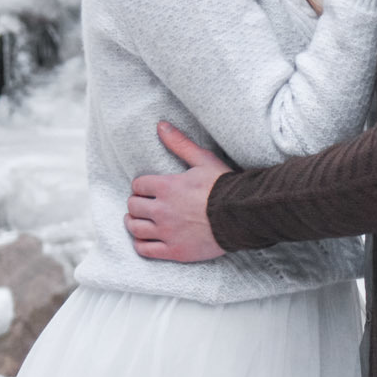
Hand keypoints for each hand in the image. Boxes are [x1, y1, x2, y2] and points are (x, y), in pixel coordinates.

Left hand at [126, 123, 229, 261]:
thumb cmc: (224, 185)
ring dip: (133, 223)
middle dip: (136, 203)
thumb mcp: (203, 159)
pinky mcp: (174, 251)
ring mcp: (167, 232)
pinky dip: (140, 244)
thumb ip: (180, 143)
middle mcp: (162, 210)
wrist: (242, 215)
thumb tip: (161, 125)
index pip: (138, 185)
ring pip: (135, 228)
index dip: (141, 186)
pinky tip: (144, 240)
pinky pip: (145, 250)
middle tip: (143, 204)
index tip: (147, 188)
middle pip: (133, 206)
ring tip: (139, 220)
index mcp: (167, 187)